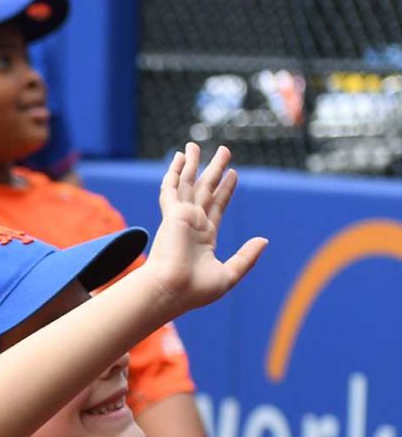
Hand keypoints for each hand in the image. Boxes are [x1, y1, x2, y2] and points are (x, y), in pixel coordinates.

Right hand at [144, 143, 266, 316]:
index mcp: (204, 238)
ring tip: (195, 146)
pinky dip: (175, 172)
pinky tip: (178, 158)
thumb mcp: (230, 274)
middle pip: (205, 190)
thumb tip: (264, 240)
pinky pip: (173, 188)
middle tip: (223, 151)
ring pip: (188, 184)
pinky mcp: (172, 214)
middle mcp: (192, 224)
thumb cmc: (196, 290)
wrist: (172, 291)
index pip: (217, 206)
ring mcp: (181, 218)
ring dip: (192, 164)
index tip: (232, 174)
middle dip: (214, 170)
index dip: (226, 189)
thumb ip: (247, 256)